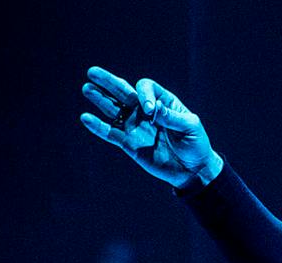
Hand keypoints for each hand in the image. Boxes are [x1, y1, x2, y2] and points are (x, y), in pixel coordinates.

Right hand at [79, 66, 222, 189]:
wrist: (193, 170)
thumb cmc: (196, 145)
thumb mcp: (190, 127)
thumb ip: (171, 117)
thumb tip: (152, 108)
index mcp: (162, 102)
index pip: (145, 88)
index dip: (144, 95)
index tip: (150, 110)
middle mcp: (145, 111)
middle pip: (123, 92)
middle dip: (108, 82)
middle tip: (92, 72)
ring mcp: (136, 126)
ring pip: (113, 110)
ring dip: (100, 99)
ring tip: (87, 88)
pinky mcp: (130, 144)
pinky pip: (111, 134)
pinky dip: (98, 127)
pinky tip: (86, 118)